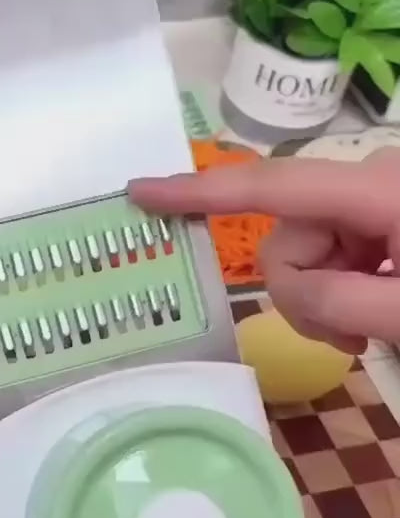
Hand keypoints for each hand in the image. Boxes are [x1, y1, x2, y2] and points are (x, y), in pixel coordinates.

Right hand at [129, 149, 399, 353]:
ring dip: (324, 302)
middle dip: (303, 294)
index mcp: (374, 188)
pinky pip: (330, 254)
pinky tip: (374, 314)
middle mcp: (366, 180)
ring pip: (303, 255)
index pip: (271, 187)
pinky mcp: (380, 216)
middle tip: (352, 337)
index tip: (141, 192)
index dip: (201, 192)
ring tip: (367, 331)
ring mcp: (373, 199)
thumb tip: (285, 287)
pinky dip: (340, 291)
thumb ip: (334, 301)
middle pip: (286, 239)